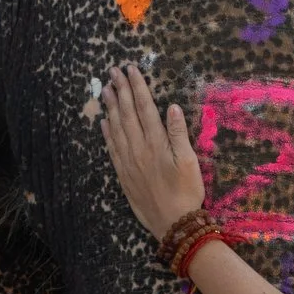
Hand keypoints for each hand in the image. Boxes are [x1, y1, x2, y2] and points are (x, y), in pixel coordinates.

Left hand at [97, 61, 204, 238]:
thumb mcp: (190, 161)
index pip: (144, 108)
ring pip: (116, 128)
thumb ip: (179, 133)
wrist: (173, 223)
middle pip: (126, 114)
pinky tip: (103, 121)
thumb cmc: (187, 192)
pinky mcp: (123, 174)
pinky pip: (112, 148)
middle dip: (120, 90)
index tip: (131, 69)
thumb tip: (172, 106)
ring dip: (110, 107)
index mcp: (156, 143)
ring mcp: (128, 162)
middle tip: (112, 71)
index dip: (137, 87)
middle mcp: (138, 149)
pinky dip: (107, 132)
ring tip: (104, 89)